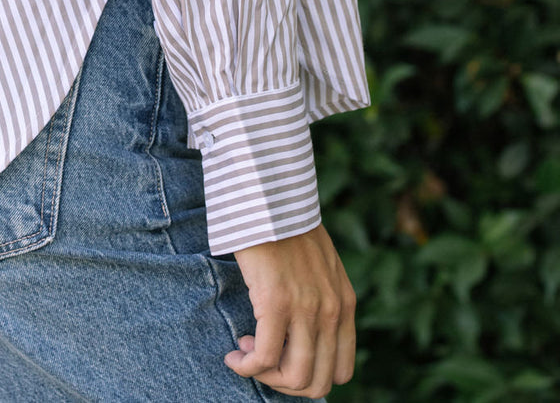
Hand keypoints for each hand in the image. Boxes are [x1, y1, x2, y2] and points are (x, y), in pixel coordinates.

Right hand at [223, 223, 355, 396]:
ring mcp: (306, 309)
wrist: (268, 195)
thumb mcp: (319, 265)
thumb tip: (302, 331)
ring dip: (266, 376)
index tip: (284, 358)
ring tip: (245, 353)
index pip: (341, 371)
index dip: (310, 376)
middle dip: (285, 382)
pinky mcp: (276, 302)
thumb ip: (320, 297)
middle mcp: (331, 312)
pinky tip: (233, 355)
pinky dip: (246, 366)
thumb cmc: (285, 226)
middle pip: (317, 383)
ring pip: (293, 377)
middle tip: (261, 360)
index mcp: (344, 304)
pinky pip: (263, 357)